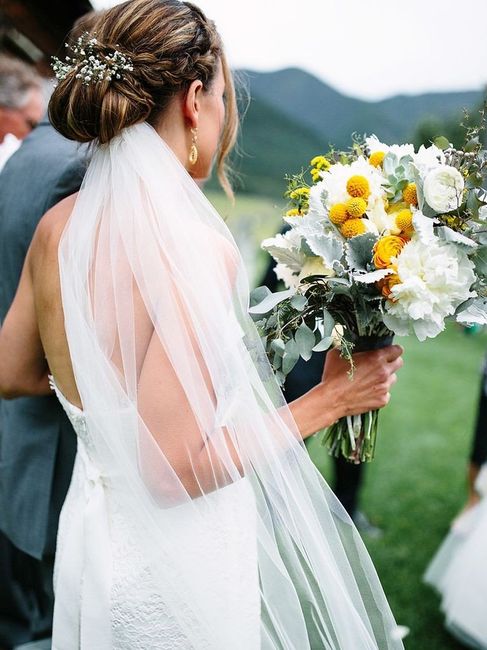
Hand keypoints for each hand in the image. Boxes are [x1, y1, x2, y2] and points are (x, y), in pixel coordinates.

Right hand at [288, 345, 402, 439]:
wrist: (331, 400)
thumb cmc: (332, 376)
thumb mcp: (337, 354)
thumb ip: (348, 347)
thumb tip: (348, 344)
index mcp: (376, 358)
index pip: (397, 350)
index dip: (393, 350)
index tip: (389, 351)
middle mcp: (383, 372)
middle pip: (399, 363)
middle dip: (391, 362)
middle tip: (380, 364)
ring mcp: (384, 387)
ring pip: (392, 379)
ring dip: (385, 377)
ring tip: (371, 379)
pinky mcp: (382, 400)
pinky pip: (386, 393)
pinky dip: (379, 392)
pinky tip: (368, 391)